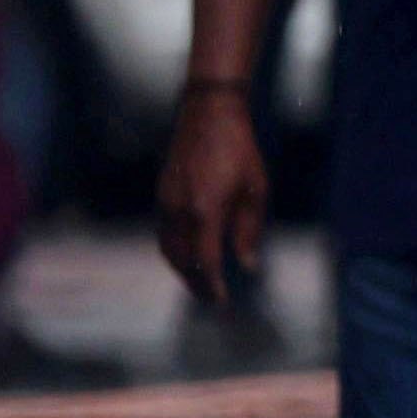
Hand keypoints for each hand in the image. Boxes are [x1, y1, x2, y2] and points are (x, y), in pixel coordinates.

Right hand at [155, 87, 264, 300]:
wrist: (208, 116)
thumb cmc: (240, 151)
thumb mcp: (255, 190)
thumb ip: (249, 230)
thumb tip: (249, 264)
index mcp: (205, 210)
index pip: (205, 260)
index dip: (212, 285)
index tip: (222, 301)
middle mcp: (179, 209)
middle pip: (181, 260)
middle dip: (195, 283)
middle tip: (211, 299)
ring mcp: (165, 201)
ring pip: (168, 248)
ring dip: (182, 270)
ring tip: (201, 283)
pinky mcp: (161, 194)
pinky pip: (164, 233)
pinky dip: (174, 251)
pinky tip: (190, 256)